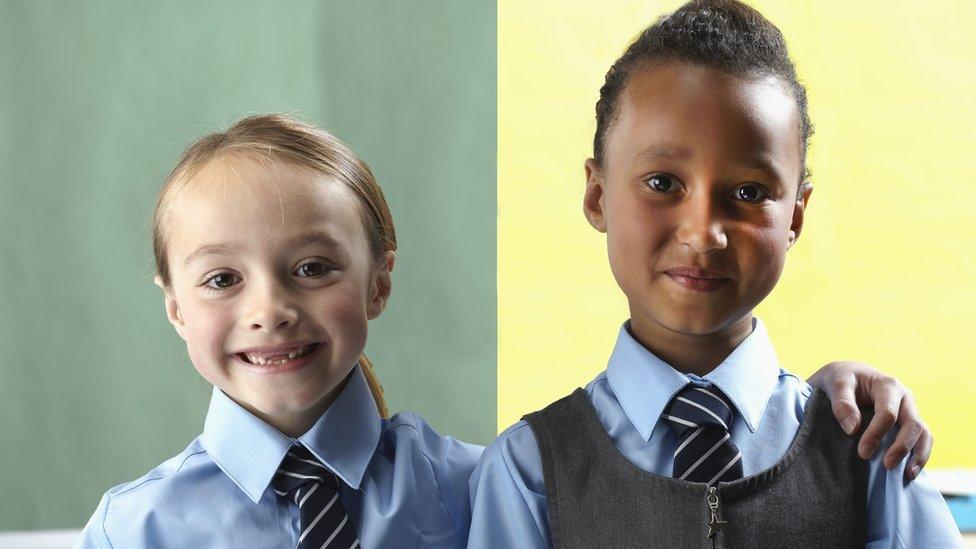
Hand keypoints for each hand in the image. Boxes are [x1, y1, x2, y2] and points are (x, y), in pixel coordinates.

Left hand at [807, 360, 930, 479]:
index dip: (876, 434)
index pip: (888, 413)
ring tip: (908, 475)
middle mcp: (904, 397)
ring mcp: (910, 410)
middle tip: (886, 466)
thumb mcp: (835, 383)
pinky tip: (911, 472)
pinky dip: (920, 454)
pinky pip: (923, 438)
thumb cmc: (840, 380)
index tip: (862, 452)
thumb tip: (852, 429)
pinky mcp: (910, 422)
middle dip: (901, 447)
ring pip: (923, 432)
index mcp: (887, 385)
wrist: (848, 377)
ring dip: (918, 454)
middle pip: (912, 424)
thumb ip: (842, 403)